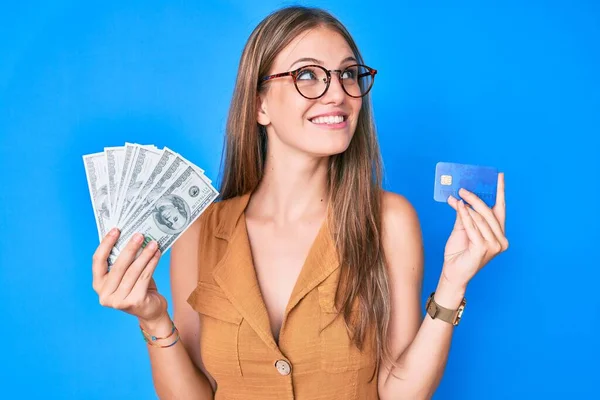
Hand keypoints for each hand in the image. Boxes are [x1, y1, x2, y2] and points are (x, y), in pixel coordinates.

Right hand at [92, 229, 166, 322]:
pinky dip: (152, 264)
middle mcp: (105, 295)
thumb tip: (132, 236)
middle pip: (118, 266)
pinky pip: (144, 277)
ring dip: (144, 255)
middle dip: (130, 248)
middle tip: (139, 235)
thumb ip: (124, 261)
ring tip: (153, 243)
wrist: (151, 311)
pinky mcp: (134, 302)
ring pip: (133, 271)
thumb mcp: (127, 274)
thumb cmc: (138, 288)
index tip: (116, 230)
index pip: (98, 261)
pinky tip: (157, 254)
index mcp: (98, 285)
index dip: (106, 244)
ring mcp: (118, 301)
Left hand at [441, 173, 508, 288]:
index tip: (499, 176)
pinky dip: (464, 216)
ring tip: (458, 196)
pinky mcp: (483, 249)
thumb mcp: (462, 229)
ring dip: (468, 206)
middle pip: (489, 212)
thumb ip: (464, 215)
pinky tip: (458, 206)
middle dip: (477, 198)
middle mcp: (500, 240)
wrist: (452, 272)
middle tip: (463, 188)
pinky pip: (472, 227)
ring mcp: (493, 246)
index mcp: (498, 234)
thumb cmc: (458, 252)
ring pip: (480, 219)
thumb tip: (459, 198)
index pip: (500, 209)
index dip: (500, 192)